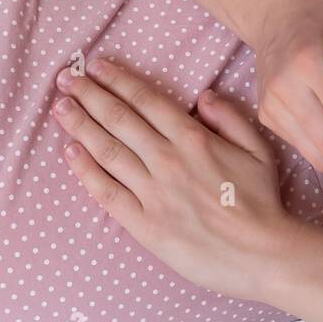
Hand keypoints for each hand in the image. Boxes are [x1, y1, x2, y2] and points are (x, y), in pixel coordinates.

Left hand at [52, 57, 295, 302]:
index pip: (146, 100)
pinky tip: (70, 152)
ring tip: (60, 107)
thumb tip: (203, 95)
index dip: (118, 80)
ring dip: (80, 125)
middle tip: (65, 78)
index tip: (96, 66)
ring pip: (107, 150)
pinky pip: (106, 192)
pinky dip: (85, 170)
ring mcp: (152, 192)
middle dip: (88, 94)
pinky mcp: (143, 224)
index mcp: (194, 139)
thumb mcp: (258, 150)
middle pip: (119, 119)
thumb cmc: (262, 203)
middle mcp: (167, 160)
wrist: (261, 255)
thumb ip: (230, 118)